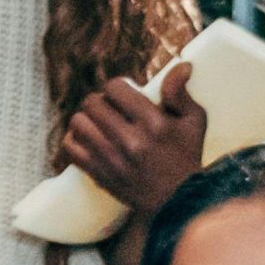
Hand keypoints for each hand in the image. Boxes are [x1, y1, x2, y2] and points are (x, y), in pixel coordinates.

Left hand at [62, 63, 207, 214]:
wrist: (178, 199)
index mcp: (153, 123)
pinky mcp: (99, 173)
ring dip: (86, 118)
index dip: (117, 86)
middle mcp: (130, 140)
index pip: (115, 88)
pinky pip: (70, 148)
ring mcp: (111, 158)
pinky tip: (88, 139)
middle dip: (100, 101)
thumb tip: (181, 66)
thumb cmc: (186, 156)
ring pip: (78, 123)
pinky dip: (74, 139)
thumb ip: (180, 93)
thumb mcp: (193, 122)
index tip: (124, 94)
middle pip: (92, 103)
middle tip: (110, 108)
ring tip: (98, 123)